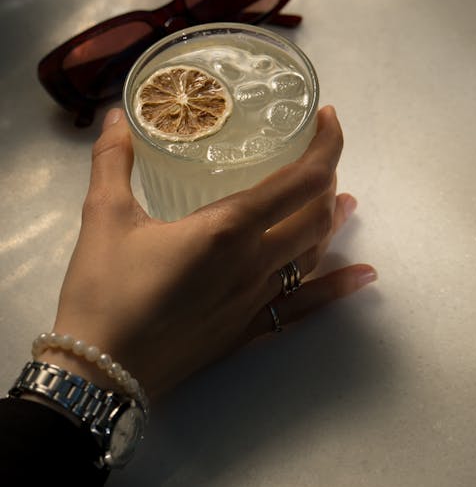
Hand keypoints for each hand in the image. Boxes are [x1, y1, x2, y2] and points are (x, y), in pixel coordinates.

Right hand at [40, 106, 375, 398]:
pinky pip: (305, 306)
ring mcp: (258, 299)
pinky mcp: (249, 329)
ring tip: (346, 202)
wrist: (100, 371)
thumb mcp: (104, 216)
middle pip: (315, 214)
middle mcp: (255, 261)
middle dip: (326, 180)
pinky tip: (365, 275)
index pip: (301, 179)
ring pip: (314, 254)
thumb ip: (113, 160)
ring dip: (332, 223)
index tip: (327, 118)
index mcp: (228, 227)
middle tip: (316, 159)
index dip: (325, 145)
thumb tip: (116, 114)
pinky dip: (339, 287)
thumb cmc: (104, 290)